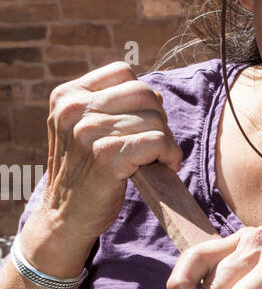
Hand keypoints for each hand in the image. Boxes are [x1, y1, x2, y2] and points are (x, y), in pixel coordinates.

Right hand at [40, 62, 181, 260]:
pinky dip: (170, 154)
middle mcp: (74, 109)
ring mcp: (88, 132)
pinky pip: (158, 141)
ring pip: (155, 118)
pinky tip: (165, 167)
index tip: (141, 124)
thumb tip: (157, 95)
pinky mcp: (106, 156)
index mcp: (67, 96)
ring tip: (157, 159)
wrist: (63, 216)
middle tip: (155, 145)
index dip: (141, 97)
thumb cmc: (83, 173)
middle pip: (143, 93)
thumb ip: (114, 108)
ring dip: (166, 142)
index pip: (123, 72)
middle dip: (158, 119)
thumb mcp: (86, 131)